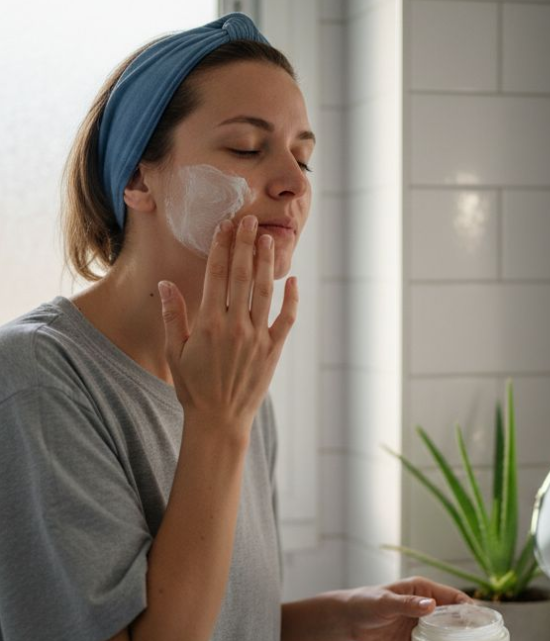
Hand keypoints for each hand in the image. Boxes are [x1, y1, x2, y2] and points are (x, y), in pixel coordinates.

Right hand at [158, 215, 297, 433]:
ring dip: (266, 263)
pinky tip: (292, 279)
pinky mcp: (274, 350)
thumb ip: (172, 316)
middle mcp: (235, 326)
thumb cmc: (193, 387)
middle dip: (245, 245)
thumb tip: (166, 283)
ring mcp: (257, 338)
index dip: (221, 247)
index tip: (224, 226)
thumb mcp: (173, 352)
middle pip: (241, 276)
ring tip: (269, 239)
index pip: (216, 275)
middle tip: (250, 220)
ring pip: (264, 291)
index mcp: (208, 324)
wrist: (219, 420)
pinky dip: (292, 298)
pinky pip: (287, 319)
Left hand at [344, 576, 471, 640]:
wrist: (349, 620)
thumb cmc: (365, 602)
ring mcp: (421, 623)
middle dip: (469, 626)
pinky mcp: (414, 638)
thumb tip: (430, 605)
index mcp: (422, 589)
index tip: (483, 620)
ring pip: (447, 632)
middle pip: (454, 616)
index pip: (453, 597)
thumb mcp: (385, 602)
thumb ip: (407, 604)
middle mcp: (426, 605)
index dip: (469, 607)